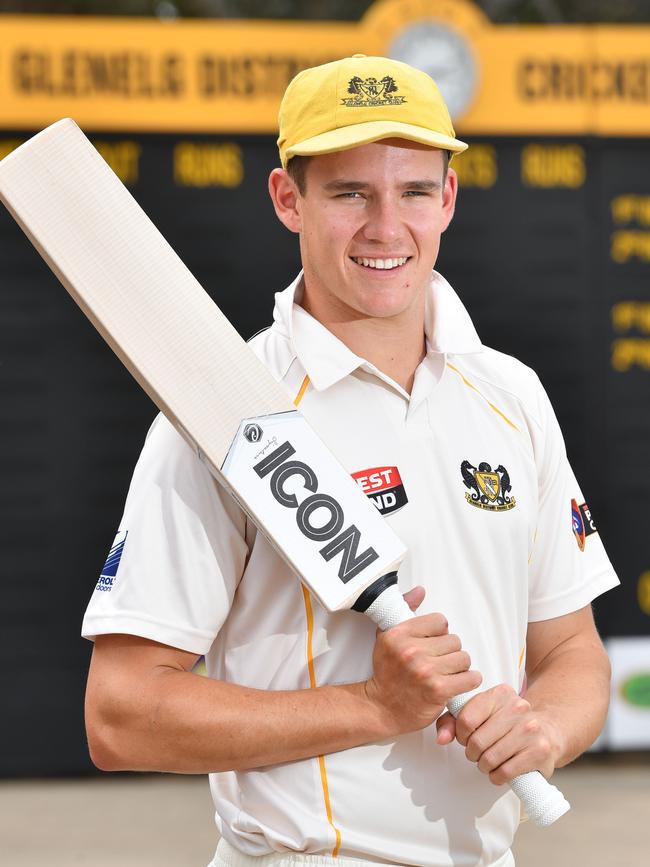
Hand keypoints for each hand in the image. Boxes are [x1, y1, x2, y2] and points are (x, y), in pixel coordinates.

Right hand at [364, 586, 481, 735]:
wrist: (381, 708)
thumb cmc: (387, 673)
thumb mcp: (387, 637)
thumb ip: (405, 611)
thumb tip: (420, 591)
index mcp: (399, 634)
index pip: (440, 621)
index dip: (438, 633)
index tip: (432, 644)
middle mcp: (411, 651)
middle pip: (454, 640)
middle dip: (449, 652)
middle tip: (439, 662)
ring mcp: (425, 671)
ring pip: (464, 658)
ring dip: (459, 667)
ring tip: (447, 673)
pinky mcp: (438, 690)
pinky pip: (470, 678)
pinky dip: (468, 681)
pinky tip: (458, 683)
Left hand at [435, 683, 562, 783]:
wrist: (547, 731)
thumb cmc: (506, 724)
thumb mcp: (480, 713)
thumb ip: (453, 721)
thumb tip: (441, 738)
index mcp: (499, 694)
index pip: (466, 719)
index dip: (460, 735)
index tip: (466, 737)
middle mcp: (517, 707)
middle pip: (477, 741)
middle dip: (472, 752)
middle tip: (477, 753)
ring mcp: (530, 729)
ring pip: (490, 759)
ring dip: (484, 766)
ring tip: (488, 761)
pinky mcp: (539, 751)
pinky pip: (505, 772)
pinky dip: (497, 776)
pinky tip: (500, 770)